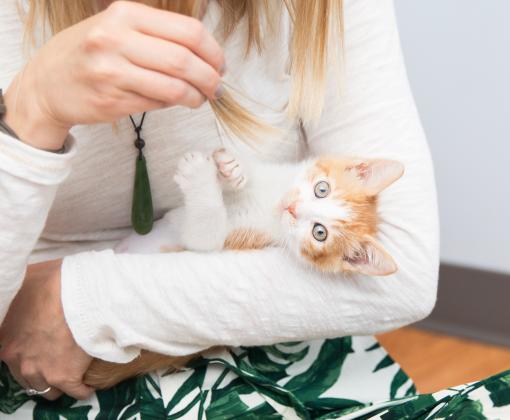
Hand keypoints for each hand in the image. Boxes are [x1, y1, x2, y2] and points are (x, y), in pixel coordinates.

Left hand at [0, 260, 93, 400]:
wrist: (79, 293)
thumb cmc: (53, 284)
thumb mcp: (26, 282)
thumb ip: (21, 296)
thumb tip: (24, 290)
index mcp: (6, 340)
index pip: (11, 358)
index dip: (28, 352)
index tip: (41, 347)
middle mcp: (19, 361)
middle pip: (28, 378)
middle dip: (41, 370)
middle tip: (56, 359)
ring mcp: (43, 371)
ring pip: (48, 389)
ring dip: (59, 381)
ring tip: (72, 371)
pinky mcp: (67, 376)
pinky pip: (77, 392)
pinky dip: (83, 388)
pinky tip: (88, 381)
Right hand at [3, 1, 224, 149]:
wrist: (47, 84)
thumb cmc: (89, 53)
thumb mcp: (117, 27)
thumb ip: (157, 34)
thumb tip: (206, 54)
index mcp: (125, 14)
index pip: (188, 31)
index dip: (213, 51)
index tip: (220, 65)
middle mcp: (116, 40)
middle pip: (184, 61)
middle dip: (210, 78)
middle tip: (217, 88)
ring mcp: (111, 72)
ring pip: (174, 88)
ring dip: (196, 97)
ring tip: (201, 99)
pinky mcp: (111, 101)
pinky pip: (157, 105)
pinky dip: (173, 105)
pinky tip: (175, 102)